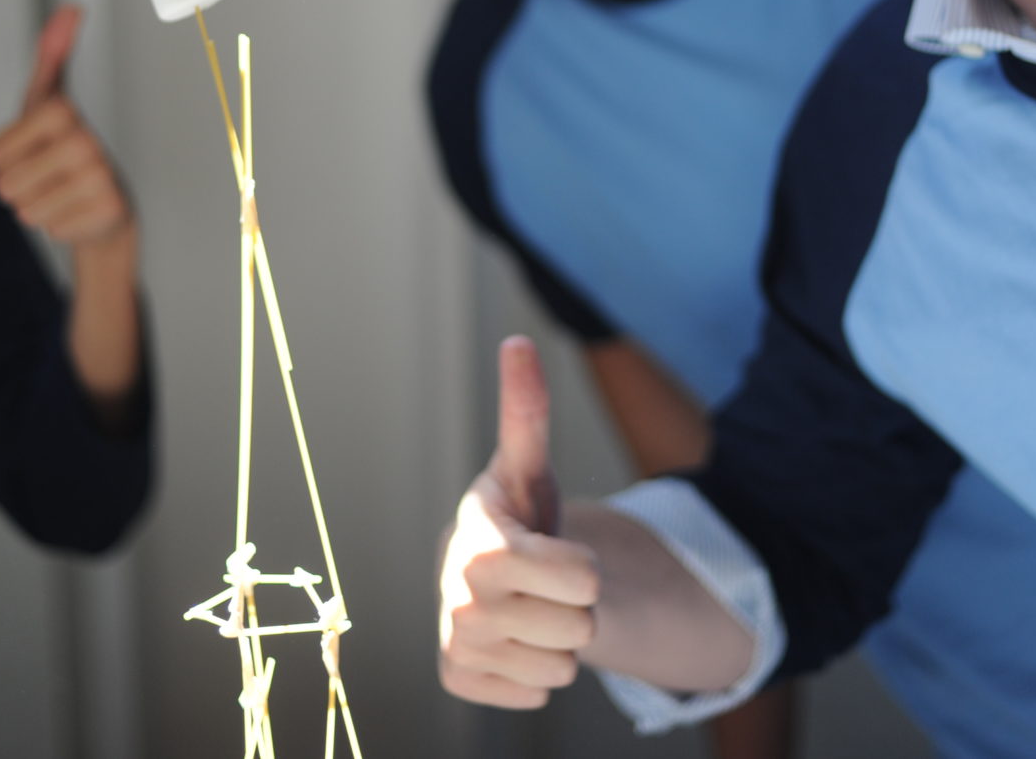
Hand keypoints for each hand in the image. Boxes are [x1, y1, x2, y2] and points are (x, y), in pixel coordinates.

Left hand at [0, 3, 132, 246]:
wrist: (108, 205)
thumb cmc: (69, 149)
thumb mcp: (49, 101)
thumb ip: (51, 55)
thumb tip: (71, 8)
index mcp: (61, 111)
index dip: (3, 160)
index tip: (30, 150)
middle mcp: (85, 141)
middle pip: (5, 184)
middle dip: (18, 187)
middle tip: (47, 177)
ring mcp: (100, 177)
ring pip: (25, 209)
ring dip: (36, 208)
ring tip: (62, 193)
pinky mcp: (109, 210)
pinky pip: (50, 229)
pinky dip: (59, 225)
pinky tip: (78, 211)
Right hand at [437, 336, 599, 708]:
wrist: (489, 573)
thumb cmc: (518, 513)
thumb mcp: (527, 465)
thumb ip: (526, 410)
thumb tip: (517, 341)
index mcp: (477, 540)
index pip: (572, 576)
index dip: (582, 570)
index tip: (560, 554)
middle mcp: (455, 595)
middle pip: (574, 627)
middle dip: (575, 609)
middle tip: (549, 589)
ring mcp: (453, 640)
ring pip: (559, 668)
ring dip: (560, 645)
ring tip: (535, 614)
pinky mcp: (456, 678)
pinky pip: (533, 695)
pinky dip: (536, 677)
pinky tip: (516, 644)